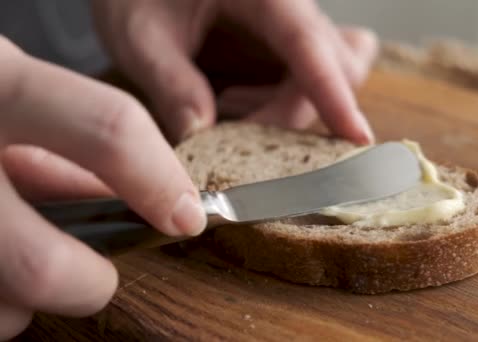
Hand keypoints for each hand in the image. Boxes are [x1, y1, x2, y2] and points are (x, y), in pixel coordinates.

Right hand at [0, 37, 205, 338]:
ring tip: (3, 255)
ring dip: (16, 300)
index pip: (107, 130)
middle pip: (41, 267)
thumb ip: (69, 141)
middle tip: (95, 277)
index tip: (186, 215)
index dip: (159, 180)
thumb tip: (137, 194)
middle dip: (87, 284)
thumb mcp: (12, 91)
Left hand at [92, 0, 377, 143]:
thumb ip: (169, 81)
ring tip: (229, 105)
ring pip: (335, 71)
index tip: (356, 136)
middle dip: (292, 113)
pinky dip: (299, 97)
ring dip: (292, 107)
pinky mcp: (290, 39)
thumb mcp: (139, 33)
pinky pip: (321, 68)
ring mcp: (295, 21)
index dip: (333, 92)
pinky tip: (250, 98)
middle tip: (231, 129)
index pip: (308, 42)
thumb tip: (201, 134)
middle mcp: (290, 4)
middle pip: (333, 65)